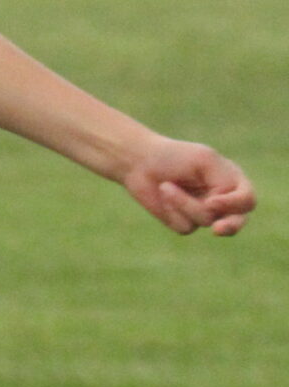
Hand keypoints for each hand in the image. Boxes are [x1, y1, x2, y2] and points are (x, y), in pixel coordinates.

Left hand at [119, 135, 254, 236]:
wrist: (139, 161)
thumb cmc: (175, 156)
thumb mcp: (205, 161)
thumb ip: (223, 183)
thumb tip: (217, 212)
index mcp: (233, 182)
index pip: (247, 200)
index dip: (233, 204)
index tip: (212, 201)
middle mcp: (224, 200)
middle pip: (238, 220)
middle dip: (230, 226)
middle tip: (218, 229)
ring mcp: (206, 214)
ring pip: (206, 220)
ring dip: (182, 203)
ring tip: (166, 186)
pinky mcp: (186, 223)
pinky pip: (186, 226)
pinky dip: (172, 210)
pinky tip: (163, 196)